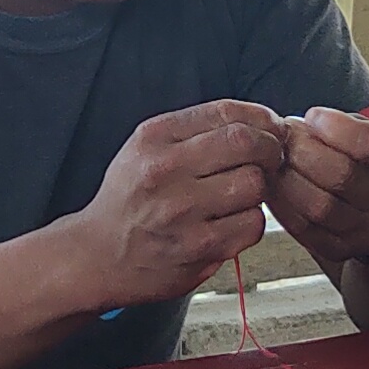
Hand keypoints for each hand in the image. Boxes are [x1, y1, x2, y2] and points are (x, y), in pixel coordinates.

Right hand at [67, 103, 284, 312]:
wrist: (97, 256)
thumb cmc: (128, 201)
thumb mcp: (144, 149)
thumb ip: (192, 131)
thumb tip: (256, 120)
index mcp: (154, 138)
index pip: (225, 112)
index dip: (260, 117)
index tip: (270, 126)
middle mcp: (165, 171)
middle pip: (247, 143)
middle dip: (270, 148)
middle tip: (272, 158)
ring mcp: (182, 211)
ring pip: (254, 184)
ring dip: (259, 188)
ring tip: (242, 194)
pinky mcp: (199, 248)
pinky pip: (251, 224)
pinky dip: (251, 222)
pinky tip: (232, 221)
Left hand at [271, 105, 368, 267]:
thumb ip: (347, 127)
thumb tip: (302, 125)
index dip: (334, 126)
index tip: (313, 116)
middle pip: (341, 176)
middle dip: (303, 150)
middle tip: (286, 136)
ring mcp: (366, 231)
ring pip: (319, 207)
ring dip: (288, 178)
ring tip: (277, 160)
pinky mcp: (341, 249)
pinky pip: (304, 229)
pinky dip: (282, 205)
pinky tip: (275, 186)